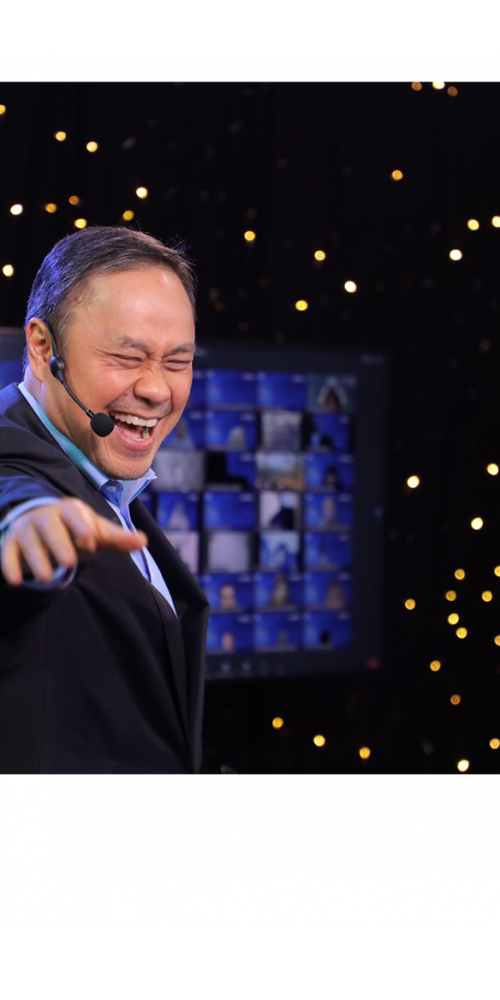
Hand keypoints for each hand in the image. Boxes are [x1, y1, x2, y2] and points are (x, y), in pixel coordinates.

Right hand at [0, 497, 147, 586]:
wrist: (45, 525)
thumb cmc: (77, 531)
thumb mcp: (98, 533)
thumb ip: (118, 538)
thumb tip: (143, 541)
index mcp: (70, 510)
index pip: (74, 513)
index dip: (82, 526)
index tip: (91, 542)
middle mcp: (46, 516)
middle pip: (49, 525)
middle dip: (59, 542)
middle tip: (70, 563)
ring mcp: (27, 529)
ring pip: (29, 540)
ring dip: (37, 558)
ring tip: (48, 578)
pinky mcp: (12, 543)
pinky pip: (7, 551)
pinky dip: (9, 565)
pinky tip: (16, 582)